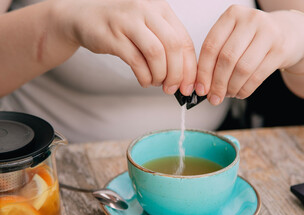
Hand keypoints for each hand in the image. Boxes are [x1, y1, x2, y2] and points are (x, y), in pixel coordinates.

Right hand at [51, 0, 196, 94]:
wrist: (84, 17)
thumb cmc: (121, 25)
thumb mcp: (148, 27)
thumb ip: (166, 45)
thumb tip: (185, 75)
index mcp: (161, 8)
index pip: (184, 40)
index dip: (189, 67)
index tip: (189, 85)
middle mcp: (146, 10)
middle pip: (173, 46)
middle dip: (177, 74)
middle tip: (173, 88)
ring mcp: (128, 21)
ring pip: (156, 54)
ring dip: (160, 75)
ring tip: (156, 82)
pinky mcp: (112, 36)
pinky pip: (136, 61)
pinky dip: (144, 76)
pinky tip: (144, 80)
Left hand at [195, 5, 303, 104]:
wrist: (290, 32)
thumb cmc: (255, 37)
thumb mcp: (234, 37)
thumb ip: (217, 55)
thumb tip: (203, 84)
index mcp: (232, 15)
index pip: (211, 46)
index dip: (203, 71)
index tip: (200, 88)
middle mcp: (250, 20)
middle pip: (226, 58)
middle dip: (217, 83)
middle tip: (214, 97)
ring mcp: (268, 33)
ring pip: (242, 68)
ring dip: (231, 88)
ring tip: (228, 94)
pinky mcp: (280, 50)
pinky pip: (257, 76)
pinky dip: (245, 89)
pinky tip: (240, 93)